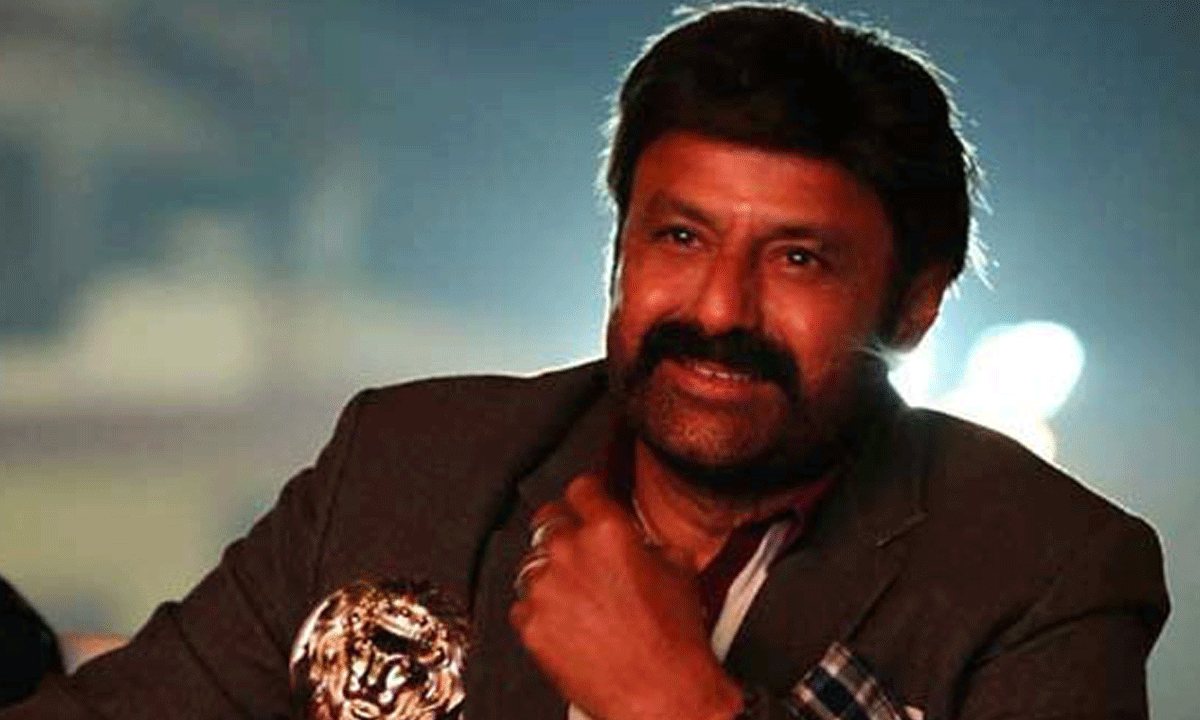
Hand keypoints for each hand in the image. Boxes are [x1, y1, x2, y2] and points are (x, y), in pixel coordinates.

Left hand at [509, 472, 742, 719]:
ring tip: (577, 598)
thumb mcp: (680, 569)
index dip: (586, 494)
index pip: (581, 488)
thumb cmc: (674, 640)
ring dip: (550, 574)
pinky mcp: (530, 624)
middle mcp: (571, 552)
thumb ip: (650, 540)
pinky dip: (540, 612)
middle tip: (578, 551)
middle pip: (547, 521)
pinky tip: (568, 625)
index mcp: (609, 531)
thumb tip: (638, 536)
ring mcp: (546, 589)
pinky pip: (522, 606)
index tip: (585, 500)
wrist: (663, 696)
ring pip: (532, 564)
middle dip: (563, 532)